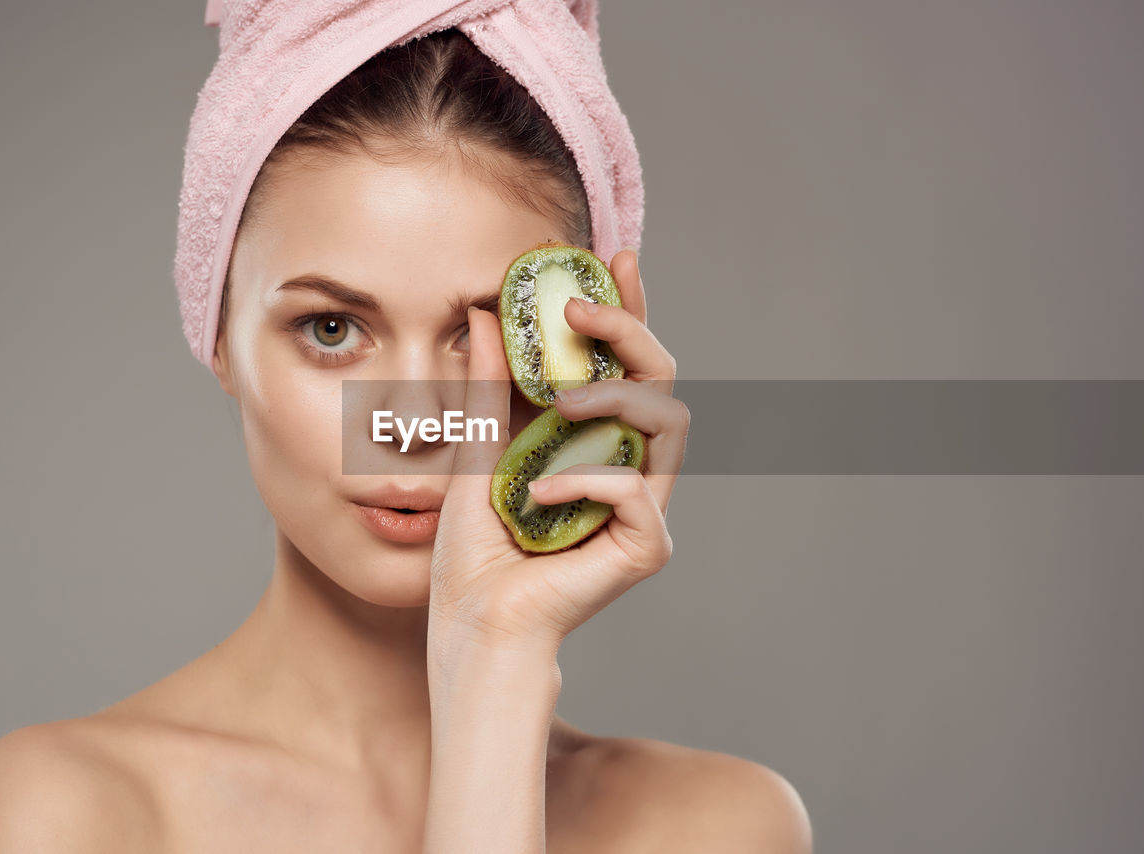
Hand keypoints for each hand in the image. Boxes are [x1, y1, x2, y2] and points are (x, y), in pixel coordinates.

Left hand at [428, 249, 689, 656]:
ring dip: (616, 397)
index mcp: (593, 439)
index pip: (625, 363)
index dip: (628, 309)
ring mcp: (642, 505)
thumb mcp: (473, 448)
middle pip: (662, 377)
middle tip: (579, 310)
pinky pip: (633, 490)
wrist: (472, 622)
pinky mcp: (645, 545)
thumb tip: (484, 313)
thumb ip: (485, 386)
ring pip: (671, 419)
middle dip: (629, 330)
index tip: (611, 260)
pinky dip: (581, 483)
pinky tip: (536, 497)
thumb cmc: (474, 549)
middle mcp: (627, 464)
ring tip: (560, 403)